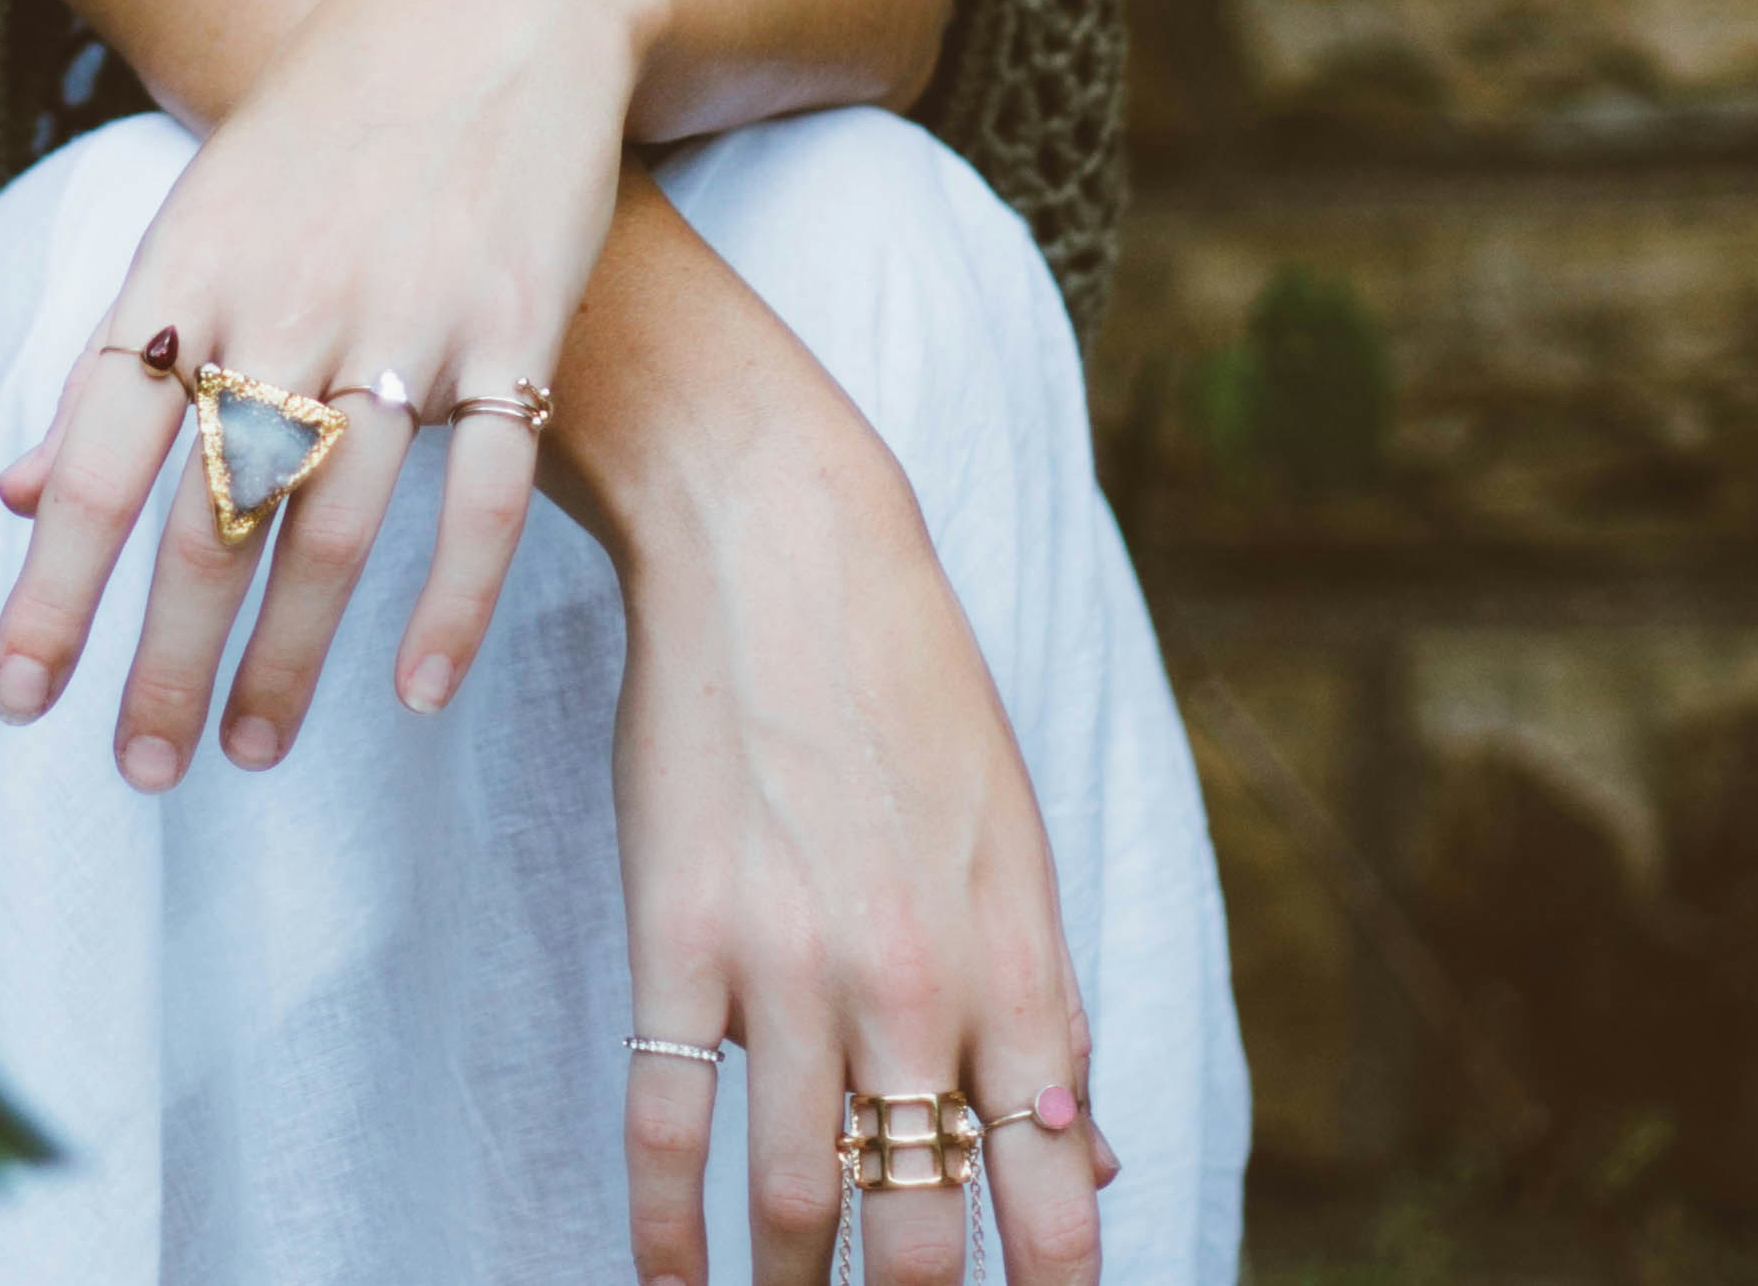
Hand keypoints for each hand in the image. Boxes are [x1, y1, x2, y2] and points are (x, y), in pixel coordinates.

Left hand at [0, 0, 659, 786]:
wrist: (488, 4)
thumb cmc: (319, 133)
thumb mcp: (192, 226)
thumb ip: (112, 368)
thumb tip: (15, 498)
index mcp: (184, 277)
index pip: (96, 462)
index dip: (52, 588)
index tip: (17, 701)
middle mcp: (283, 302)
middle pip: (206, 517)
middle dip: (162, 659)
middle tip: (137, 773)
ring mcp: (403, 316)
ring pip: (334, 524)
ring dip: (288, 656)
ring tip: (253, 752)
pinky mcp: (516, 326)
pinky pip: (484, 492)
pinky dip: (451, 601)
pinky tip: (419, 691)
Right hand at [601, 299, 1121, 1285]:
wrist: (775, 545)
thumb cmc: (907, 684)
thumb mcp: (1014, 841)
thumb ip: (1044, 1006)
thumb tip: (1089, 1156)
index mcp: (1020, 962)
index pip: (1053, 1189)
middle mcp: (918, 985)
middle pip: (925, 1224)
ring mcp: (793, 964)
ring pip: (799, 1196)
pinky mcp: (678, 933)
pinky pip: (671, 1119)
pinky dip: (668, 1225)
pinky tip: (670, 1279)